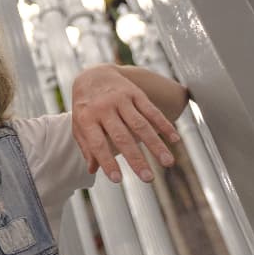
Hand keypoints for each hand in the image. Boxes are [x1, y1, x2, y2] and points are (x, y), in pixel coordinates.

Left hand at [71, 64, 180, 182]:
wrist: (93, 75)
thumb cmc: (85, 106)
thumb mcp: (79, 124)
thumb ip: (86, 146)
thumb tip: (93, 169)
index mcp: (87, 118)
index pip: (97, 143)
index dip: (107, 162)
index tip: (117, 180)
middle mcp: (104, 108)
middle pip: (122, 137)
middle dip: (136, 159)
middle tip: (148, 179)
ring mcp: (120, 99)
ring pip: (140, 125)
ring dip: (155, 145)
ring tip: (167, 163)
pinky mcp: (135, 93)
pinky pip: (151, 110)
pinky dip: (164, 124)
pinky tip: (175, 139)